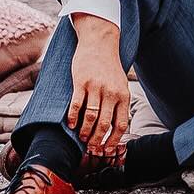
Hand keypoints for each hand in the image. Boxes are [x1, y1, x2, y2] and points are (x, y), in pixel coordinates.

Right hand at [66, 13, 130, 154]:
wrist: (100, 43)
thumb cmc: (110, 68)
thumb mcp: (121, 85)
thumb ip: (119, 104)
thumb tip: (115, 129)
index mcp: (123, 96)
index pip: (120, 125)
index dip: (113, 140)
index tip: (106, 150)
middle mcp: (111, 93)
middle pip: (104, 124)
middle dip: (97, 140)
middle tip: (90, 149)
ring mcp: (96, 87)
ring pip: (90, 117)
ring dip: (84, 132)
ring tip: (81, 138)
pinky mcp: (81, 82)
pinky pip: (76, 104)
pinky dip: (72, 117)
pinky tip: (70, 124)